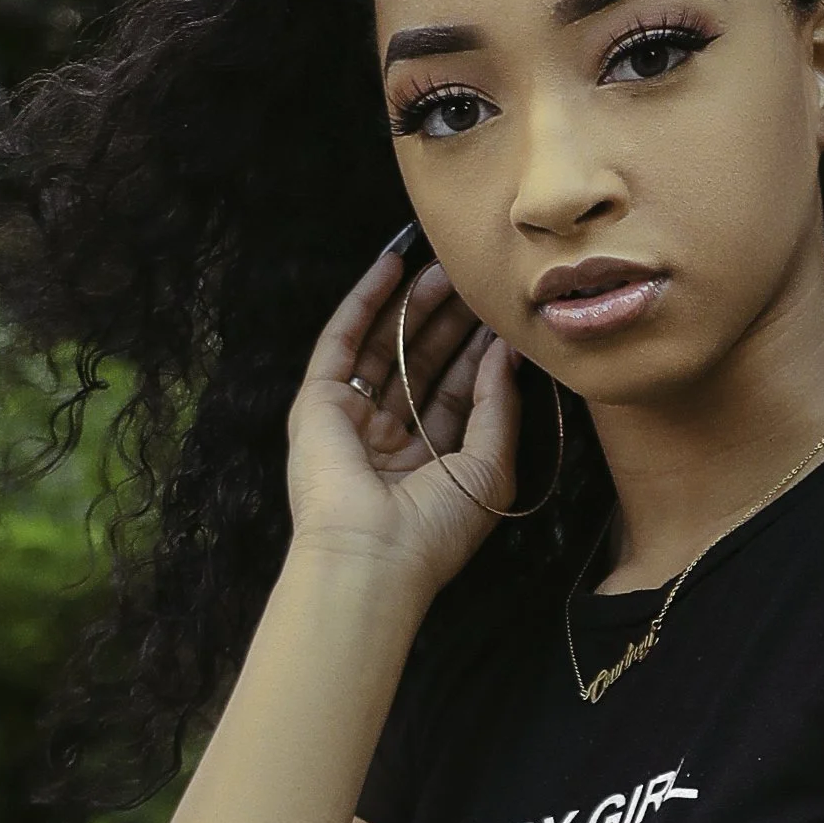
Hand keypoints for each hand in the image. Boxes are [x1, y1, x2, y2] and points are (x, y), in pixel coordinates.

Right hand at [283, 239, 527, 584]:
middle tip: (473, 280)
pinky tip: (391, 267)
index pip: (455, 393)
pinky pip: (341, 340)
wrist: (372, 555)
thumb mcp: (489, 467)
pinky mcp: (318, 402)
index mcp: (429, 460)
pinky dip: (365, 302)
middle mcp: (388, 437)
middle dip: (447, 322)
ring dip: (412, 305)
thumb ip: (498, 407)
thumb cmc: (436, 527)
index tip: (503, 316)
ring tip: (443, 267)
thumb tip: (506, 355)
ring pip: (384, 346)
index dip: (478, 354)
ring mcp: (351, 418)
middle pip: (420, 363)